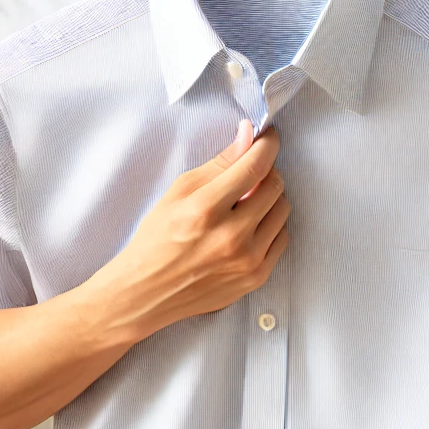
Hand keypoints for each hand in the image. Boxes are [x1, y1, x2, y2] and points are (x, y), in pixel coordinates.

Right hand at [82, 120, 289, 341]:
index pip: (254, 166)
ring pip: (282, 210)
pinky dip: (270, 225)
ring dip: (269, 199)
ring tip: (246, 202)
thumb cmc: (157, 239)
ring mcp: (247, 261)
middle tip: (250, 173)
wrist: (146, 292)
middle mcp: (231, 237)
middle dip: (265, 172)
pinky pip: (281, 238)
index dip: (267, 145)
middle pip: (275, 186)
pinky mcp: (256, 277)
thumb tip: (248, 135)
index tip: (268, 137)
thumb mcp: (178, 191)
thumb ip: (219, 163)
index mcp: (205, 209)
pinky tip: (249, 226)